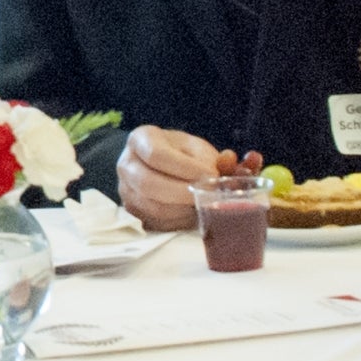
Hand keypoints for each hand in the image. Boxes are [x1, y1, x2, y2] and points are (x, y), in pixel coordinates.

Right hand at [116, 127, 261, 230]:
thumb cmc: (182, 154)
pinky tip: (193, 212)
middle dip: (184, 193)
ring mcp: (126, 190)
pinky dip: (179, 221)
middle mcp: (126, 164)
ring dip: (183, 209)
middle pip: (149, 184)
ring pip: (153, 207)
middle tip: (209, 194)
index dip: (185, 168)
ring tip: (204, 202)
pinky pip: (156, 222)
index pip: (156, 155)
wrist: (161, 165)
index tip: (210, 174)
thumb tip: (234, 162)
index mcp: (140, 139)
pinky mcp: (133, 212)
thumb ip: (216, 158)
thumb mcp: (198, 148)